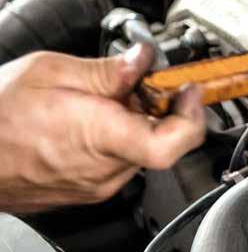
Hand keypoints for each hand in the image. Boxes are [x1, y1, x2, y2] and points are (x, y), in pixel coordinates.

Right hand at [0, 45, 204, 212]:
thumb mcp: (49, 71)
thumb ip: (106, 69)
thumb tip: (143, 60)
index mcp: (101, 136)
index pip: (176, 142)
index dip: (194, 115)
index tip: (189, 89)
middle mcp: (104, 169)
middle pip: (162, 141)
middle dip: (160, 108)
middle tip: (140, 82)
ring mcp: (94, 185)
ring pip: (140, 151)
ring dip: (137, 123)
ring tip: (104, 98)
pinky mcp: (85, 191)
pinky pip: (118, 163)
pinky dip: (118, 138)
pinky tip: (90, 119)